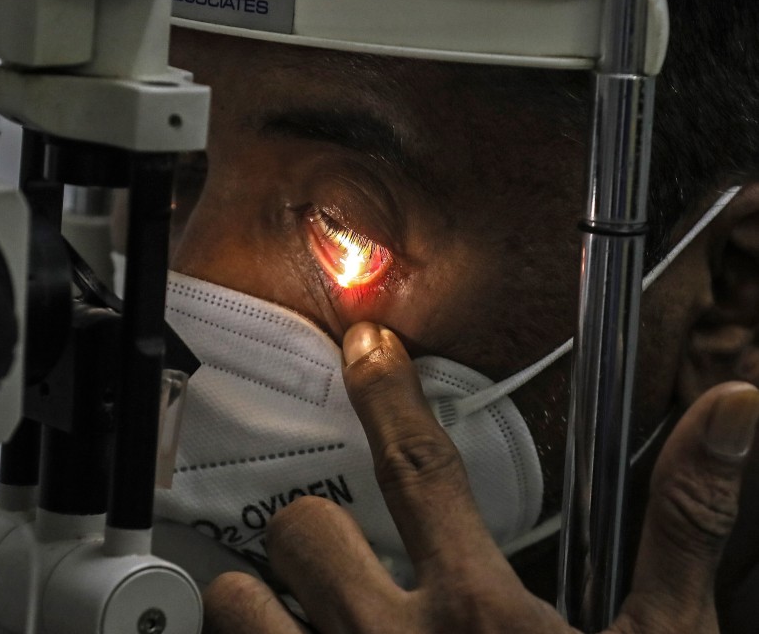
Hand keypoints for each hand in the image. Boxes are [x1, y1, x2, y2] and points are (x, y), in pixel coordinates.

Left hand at [201, 322, 758, 633]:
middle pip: (304, 530)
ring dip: (258, 603)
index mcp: (480, 616)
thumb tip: (731, 405)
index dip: (388, 389)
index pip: (419, 464)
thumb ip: (684, 526)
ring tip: (296, 619)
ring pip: (239, 605)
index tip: (365, 344)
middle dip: (316, 533)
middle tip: (341, 560)